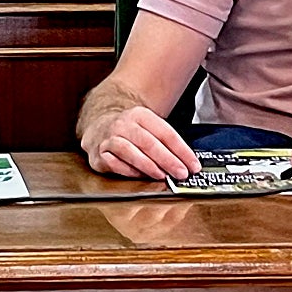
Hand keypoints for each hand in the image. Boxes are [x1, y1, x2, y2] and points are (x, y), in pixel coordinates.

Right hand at [80, 105, 200, 180]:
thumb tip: (186, 163)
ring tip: (162, 176)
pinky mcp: (98, 154)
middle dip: (168, 160)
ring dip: (148, 165)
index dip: (182, 150)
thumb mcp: (148, 128)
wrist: (99, 125)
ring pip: (129, 151)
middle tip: (181, 173)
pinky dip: (128, 171)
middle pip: (148, 142)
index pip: (165, 133)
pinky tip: (139, 176)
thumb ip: (165, 143)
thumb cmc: (130, 132)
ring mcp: (109, 138)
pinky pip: (113, 163)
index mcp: (141, 115)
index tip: (193, 165)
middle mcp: (124, 124)